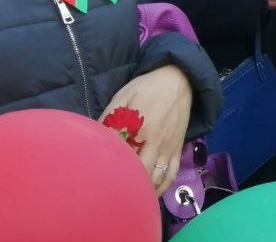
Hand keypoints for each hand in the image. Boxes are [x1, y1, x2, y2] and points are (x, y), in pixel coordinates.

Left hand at [101, 65, 191, 195]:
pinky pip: (171, 173)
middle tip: (111, 192)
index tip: (98, 175)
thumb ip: (110, 117)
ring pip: (157, 178)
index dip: (110, 168)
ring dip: (144, 190)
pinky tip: (152, 193)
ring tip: (129, 196)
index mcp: (141, 128)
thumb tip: (96, 137)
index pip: (123, 156)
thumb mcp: (124, 95)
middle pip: (140, 172)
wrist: (180, 79)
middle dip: (126, 185)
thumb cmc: (148, 87)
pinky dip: (162, 187)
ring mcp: (169, 147)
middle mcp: (156, 142)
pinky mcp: (178, 148)